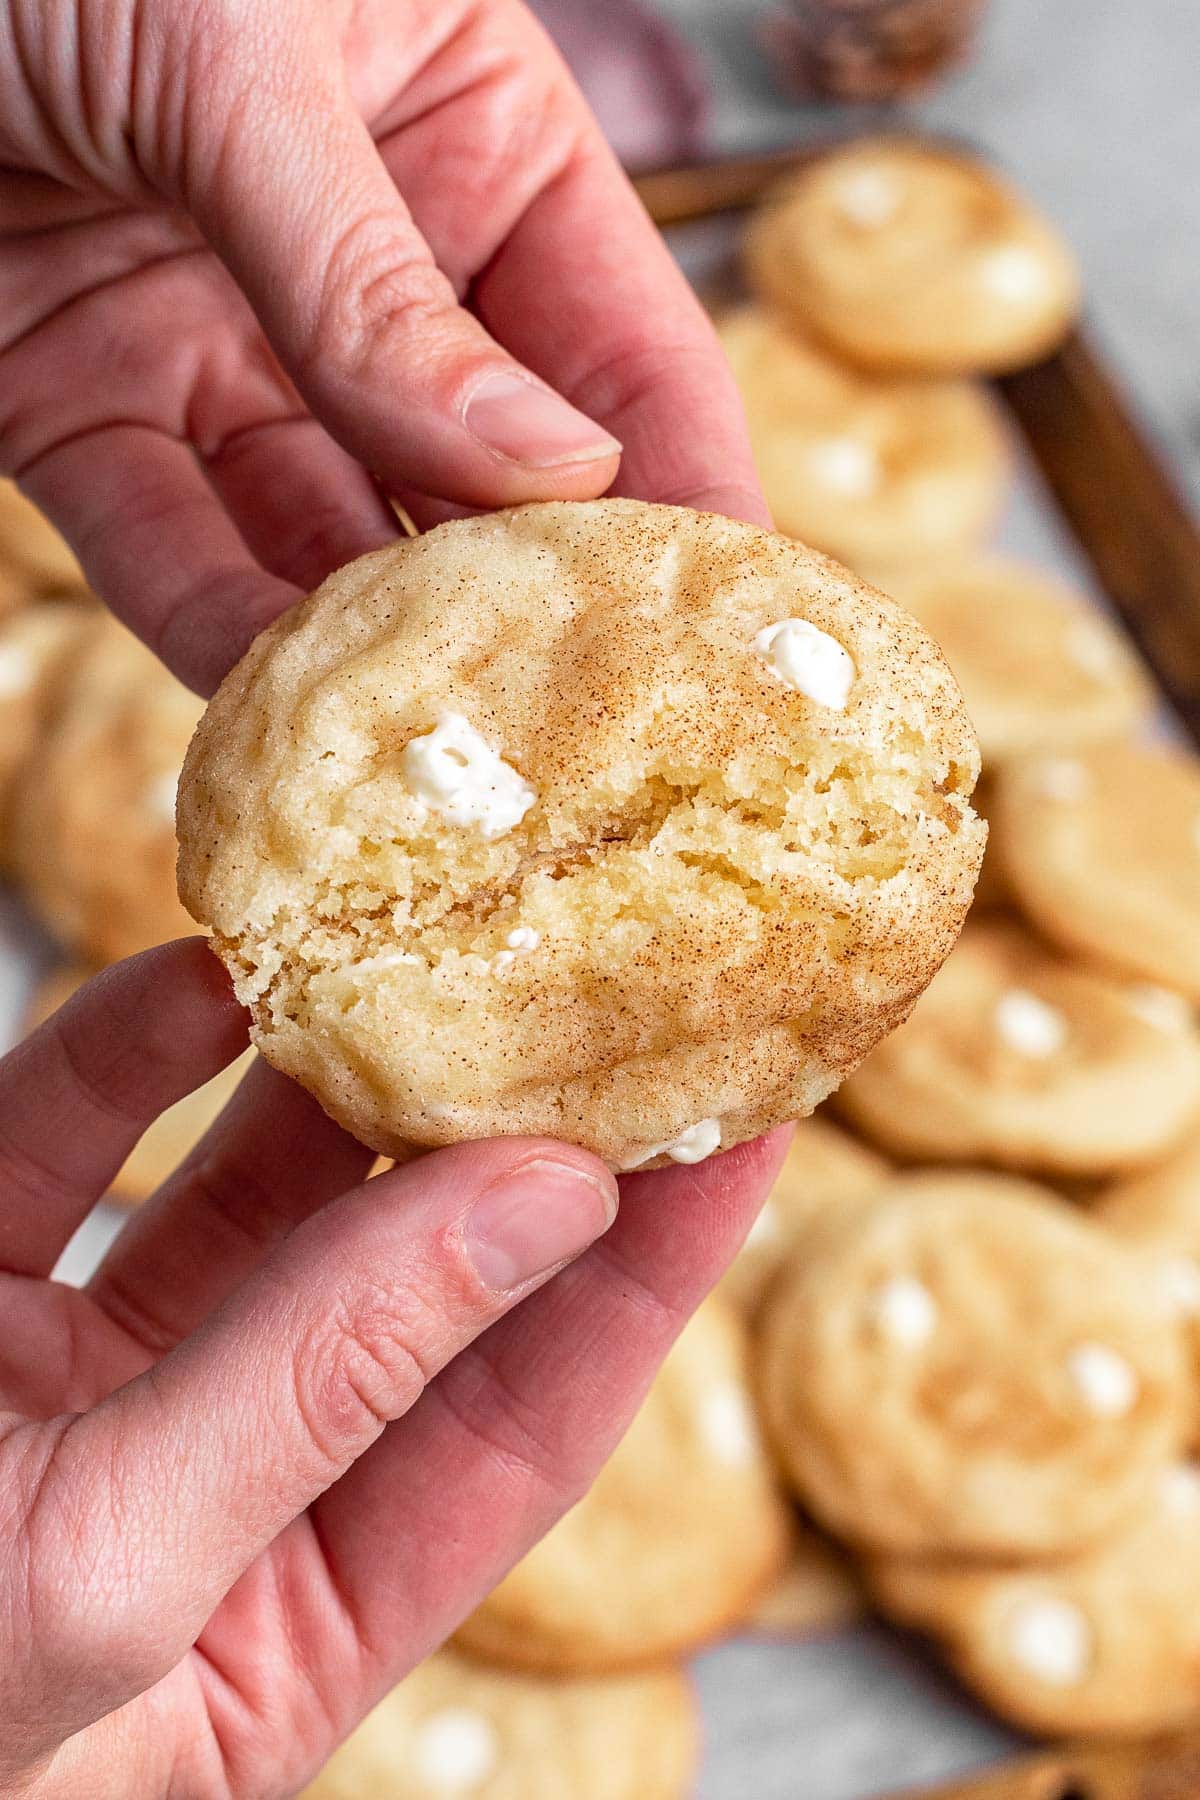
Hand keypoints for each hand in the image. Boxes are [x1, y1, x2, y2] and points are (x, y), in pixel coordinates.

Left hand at [0, 0, 766, 697]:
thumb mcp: (238, 51)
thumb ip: (375, 278)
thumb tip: (544, 468)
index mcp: (461, 129)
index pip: (620, 341)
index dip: (683, 483)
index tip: (735, 621)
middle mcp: (359, 259)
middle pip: (483, 470)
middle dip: (538, 604)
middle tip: (600, 735)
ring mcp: (224, 342)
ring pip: (327, 535)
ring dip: (384, 647)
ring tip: (452, 753)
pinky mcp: (81, 408)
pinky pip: (168, 548)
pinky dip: (221, 635)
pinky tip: (289, 716)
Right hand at [0, 943, 784, 1792]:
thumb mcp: (109, 1561)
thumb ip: (323, 1376)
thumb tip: (549, 1199)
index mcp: (279, 1638)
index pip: (523, 1429)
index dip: (648, 1272)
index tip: (750, 1116)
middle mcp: (200, 1497)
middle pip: (396, 1293)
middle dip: (499, 1140)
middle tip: (614, 993)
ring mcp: (76, 1387)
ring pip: (239, 1202)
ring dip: (321, 1076)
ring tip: (428, 953)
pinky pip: (58, 1145)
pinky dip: (126, 1056)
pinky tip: (201, 980)